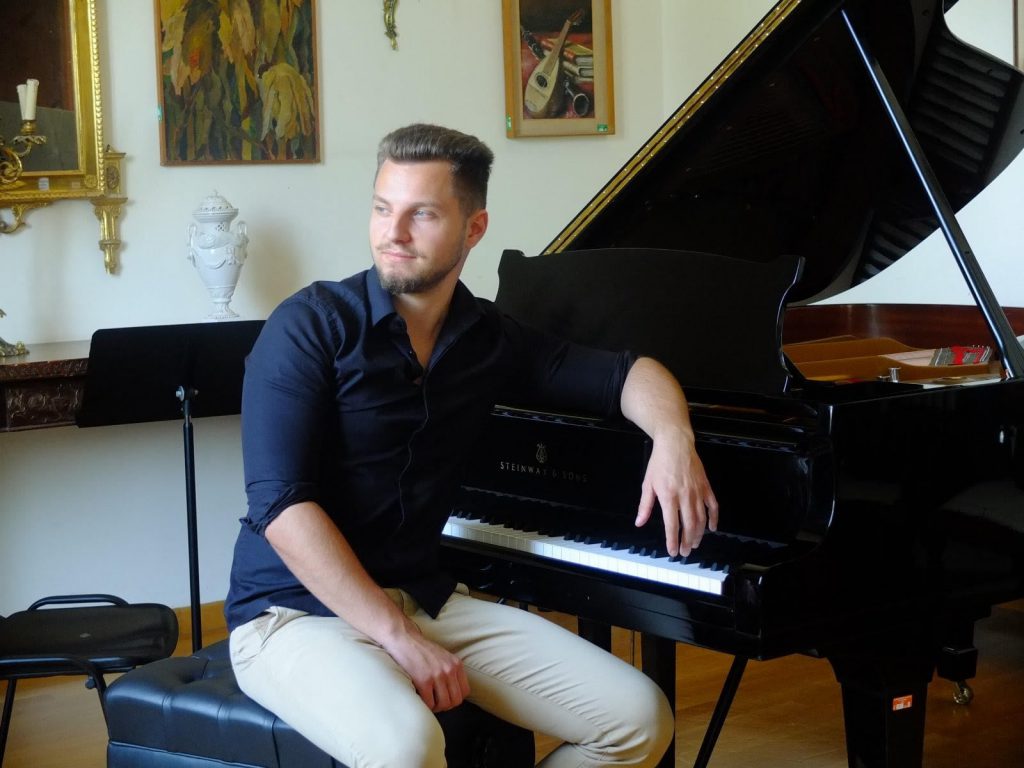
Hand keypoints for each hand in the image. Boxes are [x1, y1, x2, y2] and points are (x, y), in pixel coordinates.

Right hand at [382, 620, 469, 711]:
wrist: (404, 639)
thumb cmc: (422, 650)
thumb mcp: (444, 657)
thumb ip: (451, 670)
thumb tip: (453, 692)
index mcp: (456, 664)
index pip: (465, 691)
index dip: (455, 698)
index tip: (446, 698)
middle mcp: (449, 669)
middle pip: (455, 700)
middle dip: (446, 706)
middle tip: (436, 703)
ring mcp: (437, 675)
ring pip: (444, 704)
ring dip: (436, 708)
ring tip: (428, 702)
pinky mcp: (423, 680)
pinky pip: (429, 703)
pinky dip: (425, 706)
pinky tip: (421, 699)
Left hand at [635, 429, 718, 556]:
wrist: (675, 443)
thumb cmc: (660, 462)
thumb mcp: (648, 484)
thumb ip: (645, 505)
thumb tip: (639, 522)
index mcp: (668, 496)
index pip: (672, 524)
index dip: (672, 540)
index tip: (672, 551)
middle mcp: (684, 495)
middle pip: (689, 525)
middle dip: (687, 541)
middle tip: (685, 552)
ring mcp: (697, 491)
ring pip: (701, 518)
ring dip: (699, 534)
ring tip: (694, 544)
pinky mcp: (706, 486)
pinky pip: (712, 505)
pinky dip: (713, 518)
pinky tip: (711, 528)